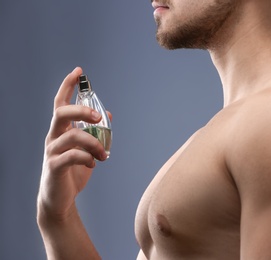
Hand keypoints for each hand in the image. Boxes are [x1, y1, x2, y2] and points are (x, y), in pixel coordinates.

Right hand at [38, 67, 108, 222]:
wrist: (60, 199)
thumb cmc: (73, 171)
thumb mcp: (87, 149)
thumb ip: (95, 132)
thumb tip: (107, 114)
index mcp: (61, 130)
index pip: (60, 103)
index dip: (68, 86)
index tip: (79, 71)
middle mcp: (53, 137)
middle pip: (61, 113)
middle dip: (81, 110)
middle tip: (99, 118)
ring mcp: (51, 151)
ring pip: (72, 136)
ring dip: (94, 143)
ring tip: (103, 154)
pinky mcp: (54, 167)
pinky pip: (71, 156)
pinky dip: (86, 157)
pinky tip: (93, 163)